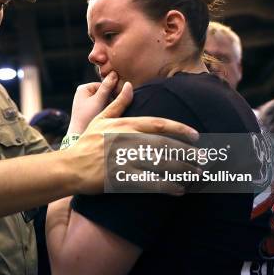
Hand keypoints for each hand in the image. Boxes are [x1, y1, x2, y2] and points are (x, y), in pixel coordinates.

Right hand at [64, 81, 198, 194]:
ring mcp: (123, 159)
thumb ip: (118, 103)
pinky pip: (150, 183)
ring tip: (196, 175)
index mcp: (124, 125)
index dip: (180, 130)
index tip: (196, 136)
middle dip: (187, 153)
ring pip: (160, 164)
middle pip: (164, 146)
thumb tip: (129, 85)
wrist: (69, 167)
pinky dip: (167, 187)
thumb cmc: (86, 143)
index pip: (158, 124)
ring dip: (182, 170)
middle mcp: (126, 140)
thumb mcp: (100, 119)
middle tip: (203, 160)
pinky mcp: (120, 178)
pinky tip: (179, 190)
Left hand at [68, 71, 118, 133]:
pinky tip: (104, 117)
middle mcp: (83, 93)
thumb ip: (107, 87)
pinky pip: (100, 107)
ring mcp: (85, 102)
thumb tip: (114, 72)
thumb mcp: (99, 100)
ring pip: (103, 100)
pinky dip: (104, 110)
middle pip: (104, 92)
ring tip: (107, 114)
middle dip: (110, 100)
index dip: (112, 92)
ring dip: (108, 106)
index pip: (104, 85)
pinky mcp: (88, 110)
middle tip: (111, 108)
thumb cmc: (87, 117)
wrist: (78, 135)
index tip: (116, 100)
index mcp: (83, 88)